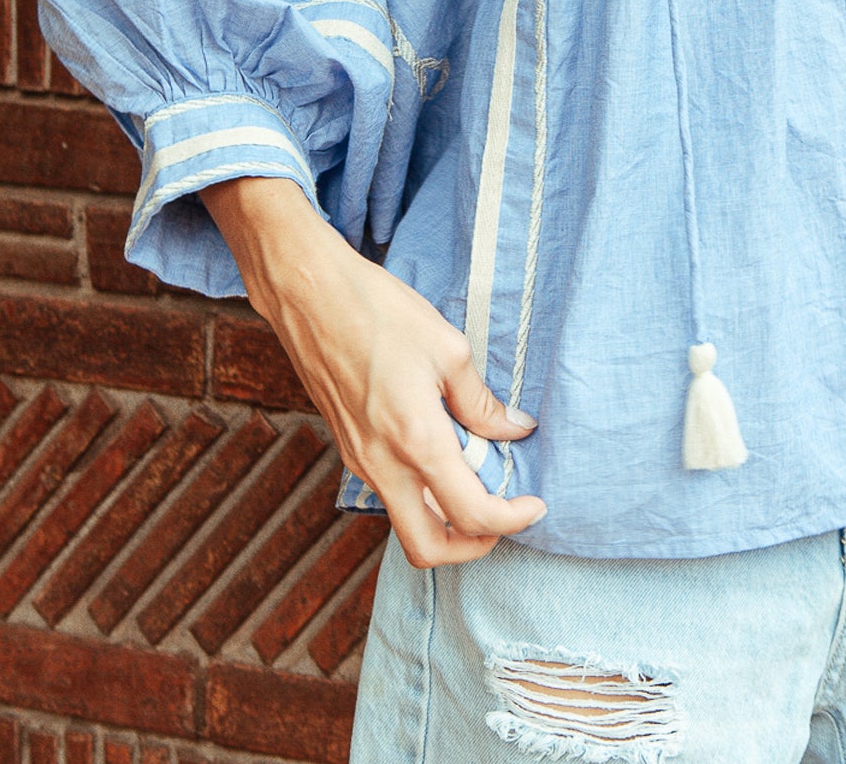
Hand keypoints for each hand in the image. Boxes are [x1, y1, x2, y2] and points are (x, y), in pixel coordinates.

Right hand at [204, 176, 546, 566]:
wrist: (310, 297)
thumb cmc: (380, 313)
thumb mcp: (448, 349)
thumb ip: (481, 401)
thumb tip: (514, 429)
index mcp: (416, 441)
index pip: (471, 514)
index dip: (511, 520)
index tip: (535, 505)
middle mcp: (383, 465)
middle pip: (427, 549)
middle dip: (472, 546)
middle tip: (505, 515)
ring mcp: (360, 461)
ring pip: (405, 522)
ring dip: (445, 519)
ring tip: (481, 478)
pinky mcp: (349, 448)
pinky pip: (390, 492)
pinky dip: (423, 493)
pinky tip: (446, 455)